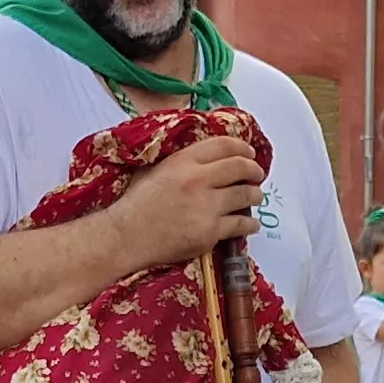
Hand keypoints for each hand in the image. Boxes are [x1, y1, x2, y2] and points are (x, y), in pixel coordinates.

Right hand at [108, 135, 266, 274]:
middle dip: (254, 170)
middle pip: (240, 168)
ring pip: (245, 195)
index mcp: (183, 161)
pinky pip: (240, 224)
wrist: (126, 236)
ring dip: (255, 195)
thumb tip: (206, 159)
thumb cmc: (136, 204)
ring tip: (255, 197)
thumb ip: (181, 162)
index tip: (248, 152)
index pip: (223, 145)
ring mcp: (206, 207)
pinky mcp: (209, 232)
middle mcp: (198, 180)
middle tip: (257, 175)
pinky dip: (249, 224)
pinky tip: (251, 224)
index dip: (242, 147)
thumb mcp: (155, 170)